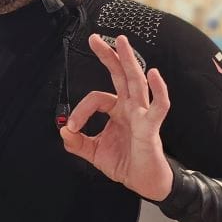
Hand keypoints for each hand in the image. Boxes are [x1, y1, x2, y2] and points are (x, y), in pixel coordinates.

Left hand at [60, 34, 174, 200]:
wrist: (143, 182)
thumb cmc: (125, 163)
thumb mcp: (94, 152)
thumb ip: (77, 143)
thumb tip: (63, 130)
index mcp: (117, 110)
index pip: (97, 98)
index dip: (81, 111)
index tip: (72, 128)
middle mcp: (131, 107)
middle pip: (120, 74)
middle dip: (109, 55)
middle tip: (95, 38)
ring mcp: (142, 114)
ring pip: (137, 82)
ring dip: (129, 61)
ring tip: (121, 42)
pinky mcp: (152, 126)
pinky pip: (158, 105)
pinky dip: (159, 89)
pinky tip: (154, 74)